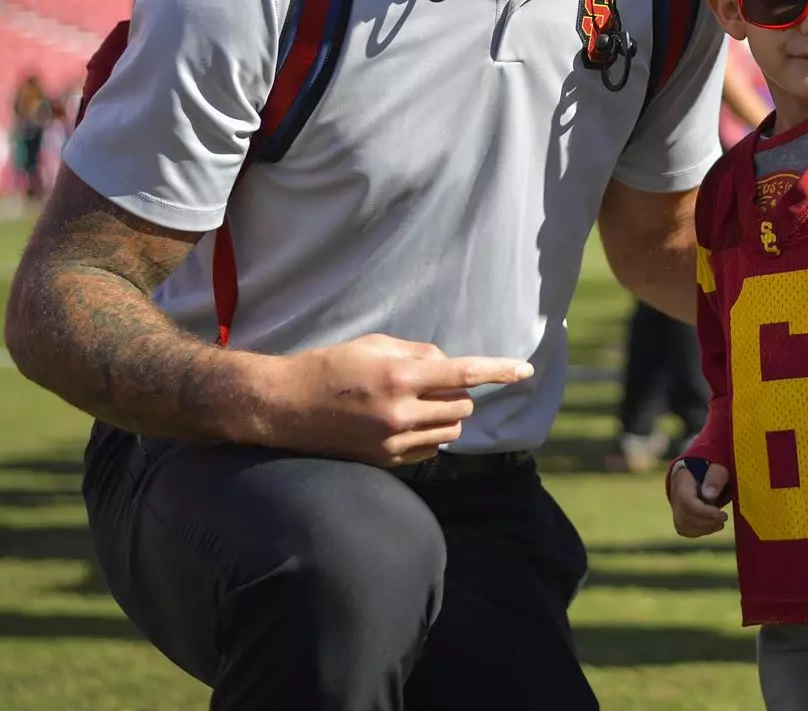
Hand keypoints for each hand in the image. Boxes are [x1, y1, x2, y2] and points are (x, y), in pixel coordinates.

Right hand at [254, 334, 531, 466]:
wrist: (283, 406)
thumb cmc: (328, 367)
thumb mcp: (373, 345)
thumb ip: (417, 353)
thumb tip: (448, 365)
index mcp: (399, 376)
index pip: (463, 373)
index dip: (499, 371)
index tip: (524, 370)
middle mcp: (400, 412)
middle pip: (462, 407)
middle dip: (458, 395)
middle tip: (433, 385)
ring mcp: (392, 442)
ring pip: (449, 433)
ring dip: (445, 417)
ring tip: (417, 404)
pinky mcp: (384, 461)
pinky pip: (428, 451)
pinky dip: (428, 436)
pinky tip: (405, 424)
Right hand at [668, 460, 731, 536]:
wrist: (704, 469)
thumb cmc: (713, 467)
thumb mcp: (718, 466)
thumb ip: (715, 476)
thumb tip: (709, 495)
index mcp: (681, 479)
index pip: (685, 501)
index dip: (703, 511)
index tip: (720, 513)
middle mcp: (674, 495)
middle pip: (684, 516)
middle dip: (706, 521)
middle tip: (724, 517)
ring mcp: (675, 507)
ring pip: (683, 526)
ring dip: (704, 528)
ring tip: (721, 522)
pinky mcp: (680, 517)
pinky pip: (686, 530)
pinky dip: (701, 532)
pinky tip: (715, 526)